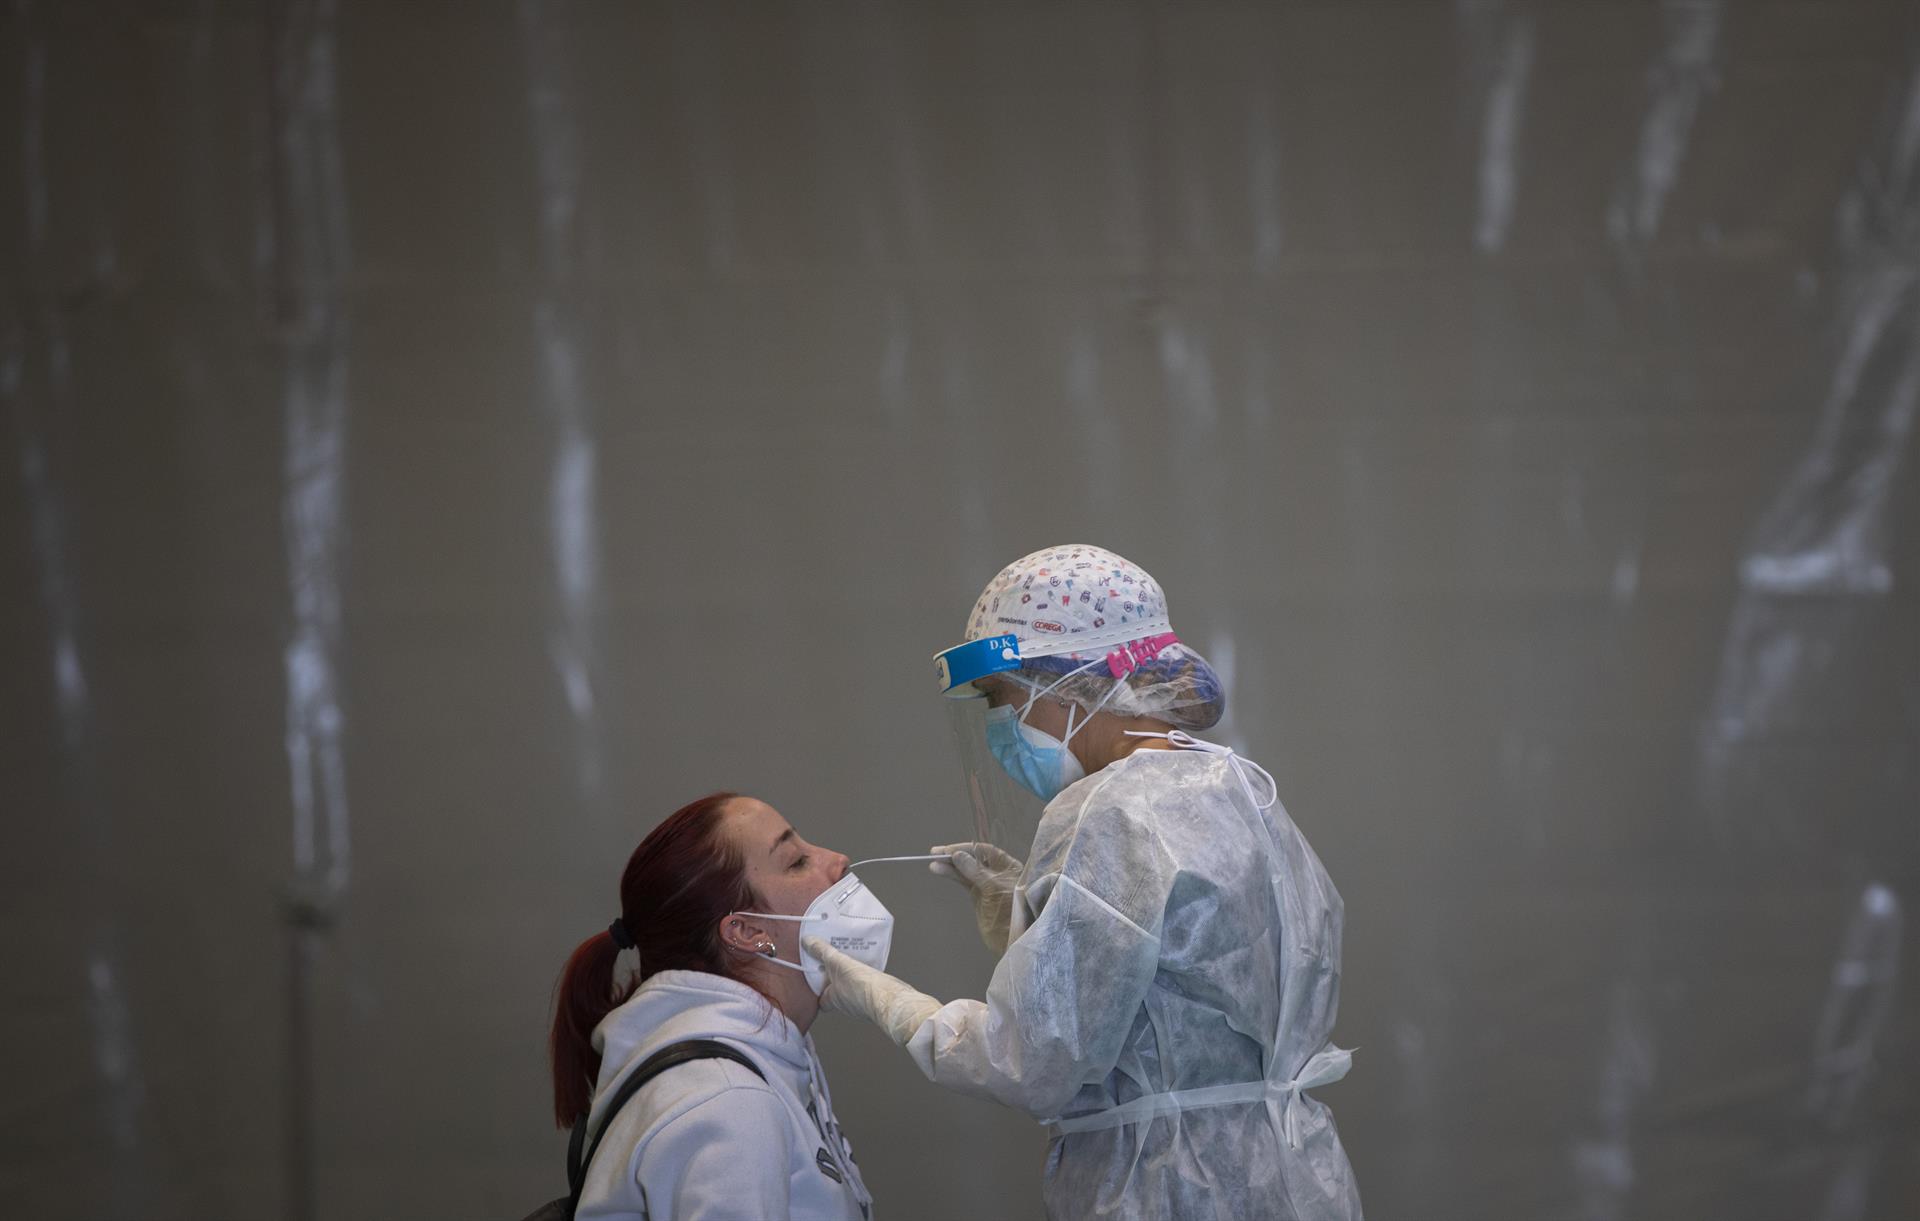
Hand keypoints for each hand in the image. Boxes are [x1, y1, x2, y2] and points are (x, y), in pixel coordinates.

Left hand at [804, 938, 941, 1046]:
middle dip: (835, 980)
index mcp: (833, 999)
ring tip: (852, 959)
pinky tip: (869, 966)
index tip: (816, 977)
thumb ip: (822, 952)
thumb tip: (808, 942)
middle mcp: (846, 1005)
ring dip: (851, 978)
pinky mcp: (876, 998)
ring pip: (852, 990)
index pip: (820, 1000)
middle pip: (836, 993)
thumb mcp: (837, 964)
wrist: (890, 998)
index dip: (817, 990)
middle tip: (835, 963)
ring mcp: (862, 1003)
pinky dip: (867, 978)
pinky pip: (867, 987)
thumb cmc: (862, 988)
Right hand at [929, 841, 1023, 952]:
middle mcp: (997, 872)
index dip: (967, 849)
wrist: (1011, 939)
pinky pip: (963, 880)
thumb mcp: (994, 887)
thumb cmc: (1011, 910)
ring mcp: (986, 884)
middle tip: (936, 852)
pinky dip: (952, 875)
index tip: (950, 850)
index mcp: (1009, 866)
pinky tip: (940, 870)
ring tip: (934, 863)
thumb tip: (957, 855)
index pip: (985, 851)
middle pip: (974, 858)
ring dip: (950, 865)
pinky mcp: (978, 895)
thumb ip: (975, 871)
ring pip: (966, 870)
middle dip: (956, 855)